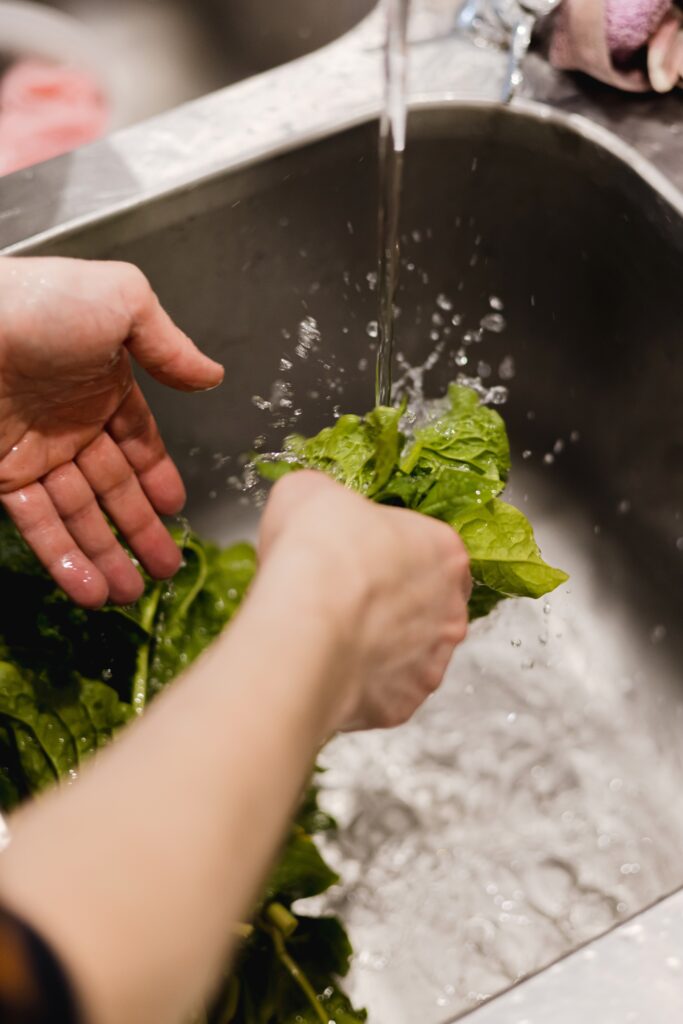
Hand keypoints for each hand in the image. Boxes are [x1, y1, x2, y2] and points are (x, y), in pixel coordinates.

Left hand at [0, 257, 222, 606]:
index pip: (138, 441)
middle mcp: (69, 421)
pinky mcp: (0, 476)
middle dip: (140, 530)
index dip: (158, 477)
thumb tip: (211, 375)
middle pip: (113, 487)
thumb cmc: (38, 304)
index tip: (176, 511)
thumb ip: (169, 343)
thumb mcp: (123, 301)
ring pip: (77, 515)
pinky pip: (37, 525)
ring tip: (129, 595)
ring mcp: (33, 453)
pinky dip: (63, 560)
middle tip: (165, 569)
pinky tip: (89, 589)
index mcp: (102, 382)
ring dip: (104, 556)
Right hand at [259, 471, 470, 731]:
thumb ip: (327, 501)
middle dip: (391, 605)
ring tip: (331, 638)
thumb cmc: (316, 551)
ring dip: (379, 648)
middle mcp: (452, 611)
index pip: (432, 551)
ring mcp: (431, 664)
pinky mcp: (403, 706)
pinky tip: (328, 668)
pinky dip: (360, 685)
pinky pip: (383, 692)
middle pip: (427, 606)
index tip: (362, 558)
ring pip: (408, 654)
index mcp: (444, 551)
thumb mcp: (309, 493)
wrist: (303, 625)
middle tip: (344, 599)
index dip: (393, 554)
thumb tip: (316, 507)